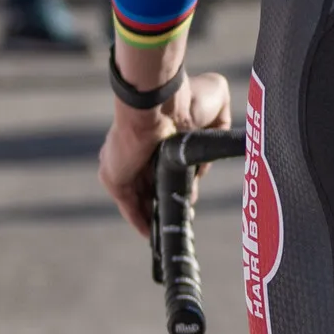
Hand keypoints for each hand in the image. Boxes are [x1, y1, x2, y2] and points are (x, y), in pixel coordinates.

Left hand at [99, 68, 233, 237]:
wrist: (160, 103)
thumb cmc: (188, 97)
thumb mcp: (217, 108)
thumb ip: (218, 129)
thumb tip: (203, 162)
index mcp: (154, 133)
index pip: (163, 164)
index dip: (178, 180)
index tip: (191, 195)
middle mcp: (135, 150)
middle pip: (151, 184)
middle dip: (167, 201)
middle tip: (185, 215)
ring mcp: (121, 164)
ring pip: (141, 197)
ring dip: (156, 214)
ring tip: (171, 232)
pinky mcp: (114, 178)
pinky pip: (128, 205)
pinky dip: (140, 221)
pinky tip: (152, 236)